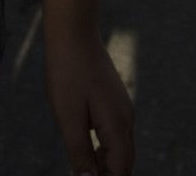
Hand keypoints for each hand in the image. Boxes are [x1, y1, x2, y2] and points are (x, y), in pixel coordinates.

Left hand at [45, 32, 133, 174]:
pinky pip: (116, 135)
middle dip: (109, 175)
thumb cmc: (68, 73)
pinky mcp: (115, 102)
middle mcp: (126, 118)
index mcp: (117, 125)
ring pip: (122, 149)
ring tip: (85, 172)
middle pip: (125, 162)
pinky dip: (105, 150)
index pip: (121, 169)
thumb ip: (80, 152)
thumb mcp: (68, 117)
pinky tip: (88, 151)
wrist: (74, 34)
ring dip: (107, 165)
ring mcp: (123, 109)